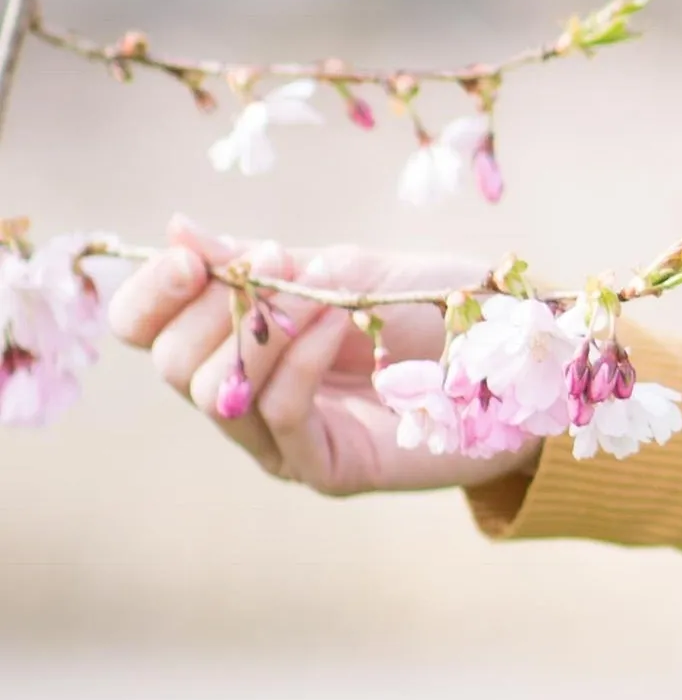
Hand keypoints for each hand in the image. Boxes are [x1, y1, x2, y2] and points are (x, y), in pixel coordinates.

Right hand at [106, 227, 527, 496]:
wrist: (516, 358)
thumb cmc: (433, 310)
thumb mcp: (341, 269)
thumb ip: (261, 263)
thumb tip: (177, 230)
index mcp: (236, 343)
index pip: (147, 329)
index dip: (152, 294)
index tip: (190, 257)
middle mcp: (246, 399)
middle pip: (172, 365)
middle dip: (213, 308)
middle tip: (274, 265)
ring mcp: (281, 441)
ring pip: (217, 395)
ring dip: (262, 331)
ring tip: (320, 295)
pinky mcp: (326, 469)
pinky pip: (281, 417)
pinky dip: (299, 363)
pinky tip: (336, 326)